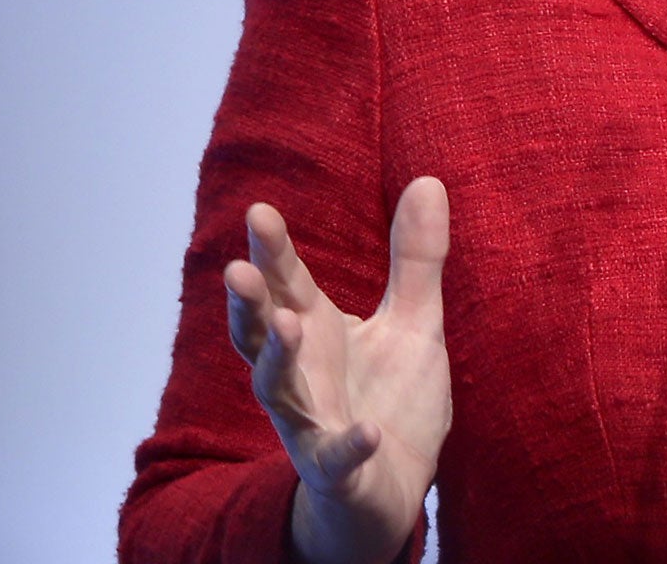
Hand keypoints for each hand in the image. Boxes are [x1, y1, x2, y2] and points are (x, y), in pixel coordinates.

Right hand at [224, 177, 451, 563]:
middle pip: (262, 334)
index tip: (259, 212)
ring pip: (277, 392)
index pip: (287, 285)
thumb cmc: (391, 397)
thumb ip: (415, 259)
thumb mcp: (412, 321)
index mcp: (316, 331)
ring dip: (277, 360)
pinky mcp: (336, 470)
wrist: (394, 486)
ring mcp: (311, 422)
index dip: (272, 253)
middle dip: (249, 304)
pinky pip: (335, 459)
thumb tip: (428, 180)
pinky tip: (367, 431)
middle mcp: (301, 373)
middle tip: (237, 269)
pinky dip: (348, 446)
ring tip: (288, 325)